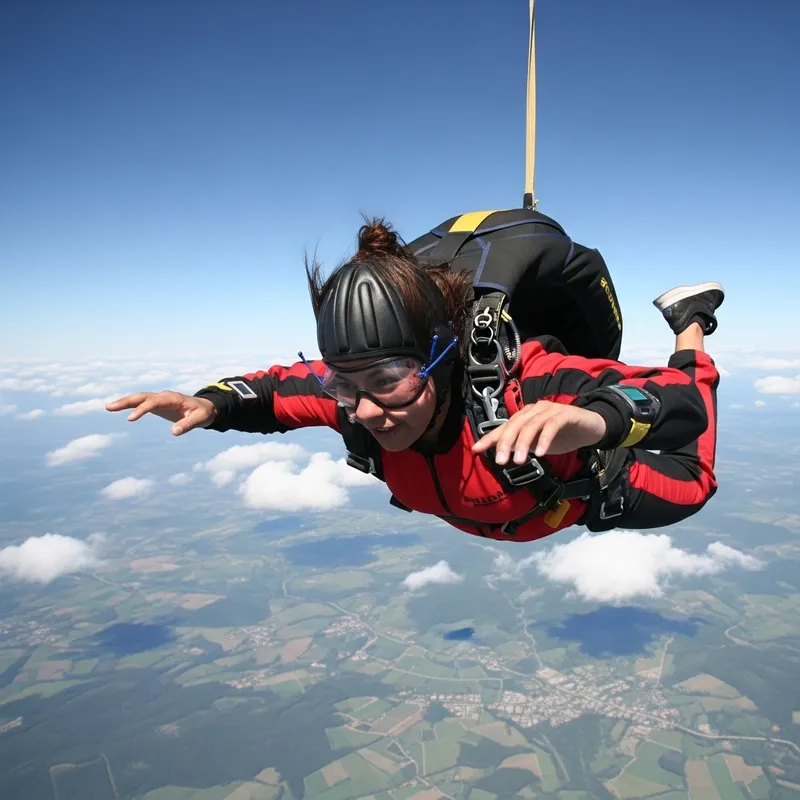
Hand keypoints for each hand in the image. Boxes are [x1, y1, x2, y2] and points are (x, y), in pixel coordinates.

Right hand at [105, 391, 216, 435]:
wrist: (205, 407)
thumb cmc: (203, 413)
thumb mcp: (200, 419)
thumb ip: (188, 425)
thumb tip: (174, 432)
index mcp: (173, 398)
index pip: (154, 402)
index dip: (142, 409)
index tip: (130, 418)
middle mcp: (164, 396)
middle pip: (142, 396)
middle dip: (126, 401)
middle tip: (109, 407)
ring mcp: (159, 399)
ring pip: (139, 398)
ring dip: (124, 402)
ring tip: (108, 407)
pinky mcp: (157, 404)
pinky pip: (141, 402)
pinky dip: (129, 404)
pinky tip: (117, 407)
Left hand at [471, 400, 606, 463]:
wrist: (591, 427)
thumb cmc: (562, 435)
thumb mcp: (537, 444)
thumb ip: (521, 446)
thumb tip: (501, 456)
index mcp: (525, 417)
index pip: (504, 427)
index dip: (490, 438)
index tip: (476, 450)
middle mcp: (534, 410)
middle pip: (515, 425)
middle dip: (505, 443)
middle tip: (501, 461)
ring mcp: (550, 410)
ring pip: (531, 425)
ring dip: (523, 444)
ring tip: (518, 461)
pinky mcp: (565, 414)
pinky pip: (551, 426)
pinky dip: (544, 439)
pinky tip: (541, 453)